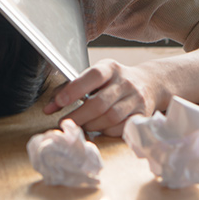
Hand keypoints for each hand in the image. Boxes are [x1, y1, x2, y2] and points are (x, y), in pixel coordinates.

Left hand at [43, 59, 164, 136]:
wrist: (149, 84)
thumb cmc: (112, 82)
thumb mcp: (94, 77)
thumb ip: (71, 88)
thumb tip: (49, 108)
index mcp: (110, 68)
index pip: (92, 76)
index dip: (74, 90)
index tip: (58, 102)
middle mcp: (125, 82)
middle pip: (99, 103)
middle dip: (78, 116)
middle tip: (65, 123)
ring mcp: (136, 99)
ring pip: (110, 118)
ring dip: (91, 125)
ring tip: (82, 125)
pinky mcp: (142, 115)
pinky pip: (121, 128)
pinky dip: (106, 131)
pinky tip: (100, 128)